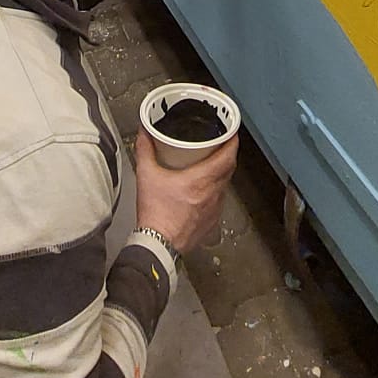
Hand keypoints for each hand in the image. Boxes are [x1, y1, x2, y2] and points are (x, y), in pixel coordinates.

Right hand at [134, 130, 238, 254]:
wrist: (157, 244)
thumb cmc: (155, 214)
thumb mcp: (146, 175)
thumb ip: (145, 150)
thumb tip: (144, 134)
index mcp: (201, 180)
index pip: (228, 156)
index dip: (233, 141)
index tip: (231, 133)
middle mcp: (212, 194)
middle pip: (229, 169)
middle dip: (227, 155)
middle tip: (220, 145)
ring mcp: (213, 209)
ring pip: (225, 185)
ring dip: (221, 174)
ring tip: (211, 166)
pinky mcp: (210, 222)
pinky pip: (219, 202)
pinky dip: (215, 192)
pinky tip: (204, 191)